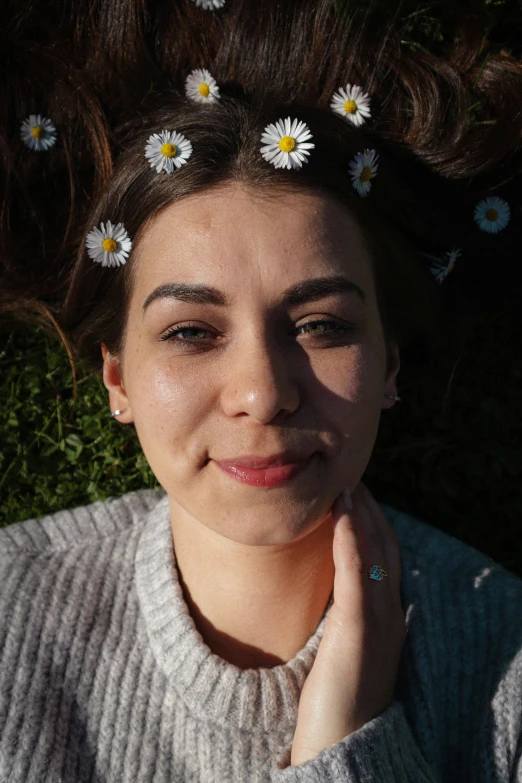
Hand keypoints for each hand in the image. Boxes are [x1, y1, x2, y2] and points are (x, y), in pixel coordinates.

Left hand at [290, 481, 406, 765]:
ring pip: (375, 552)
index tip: (354, 496)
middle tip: (350, 478)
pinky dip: (350, 538)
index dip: (373, 524)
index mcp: (386, 619)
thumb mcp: (341, 652)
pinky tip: (340, 514)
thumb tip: (323, 594)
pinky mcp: (357, 631)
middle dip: (369, 510)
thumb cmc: (333, 703)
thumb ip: (339, 620)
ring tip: (346, 484)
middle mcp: (388, 615)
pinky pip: (356, 574)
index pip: (385, 558)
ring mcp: (378, 622)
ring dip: (362, 514)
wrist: (341, 747)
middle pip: (384, 547)